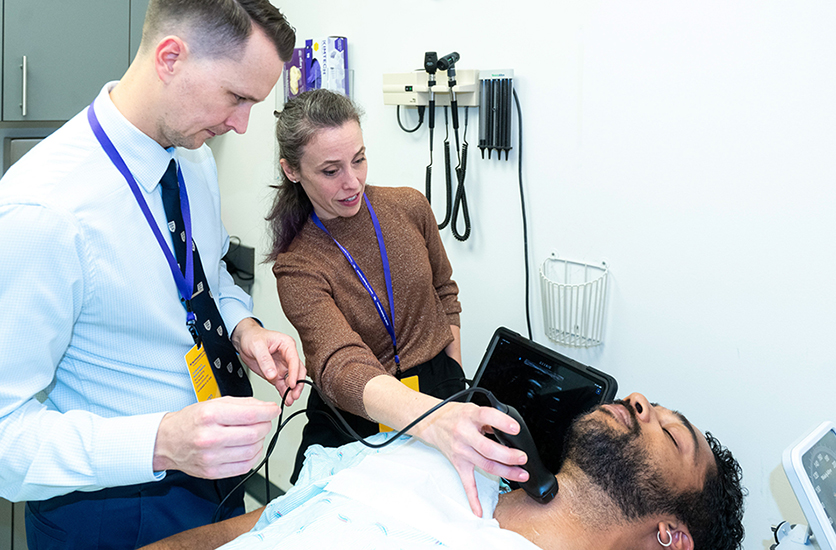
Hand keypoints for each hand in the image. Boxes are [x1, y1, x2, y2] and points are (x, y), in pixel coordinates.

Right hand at [153, 397, 278, 477]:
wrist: (167, 442)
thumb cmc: (191, 422)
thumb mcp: (214, 403)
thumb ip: (243, 403)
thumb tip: (266, 407)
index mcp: (210, 415)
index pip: (251, 414)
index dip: (269, 412)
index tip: (274, 410)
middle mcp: (210, 437)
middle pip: (255, 433)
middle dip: (265, 425)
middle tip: (264, 421)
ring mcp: (211, 457)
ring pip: (253, 450)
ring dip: (260, 441)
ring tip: (253, 434)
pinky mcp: (213, 472)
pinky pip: (245, 466)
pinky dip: (252, 456)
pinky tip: (247, 448)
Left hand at [231, 318, 305, 404]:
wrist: (243, 340)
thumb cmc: (252, 337)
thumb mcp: (257, 346)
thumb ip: (265, 360)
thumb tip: (272, 374)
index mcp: (287, 345)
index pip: (294, 360)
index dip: (295, 373)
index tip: (293, 384)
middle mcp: (287, 356)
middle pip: (298, 371)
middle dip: (297, 384)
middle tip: (294, 395)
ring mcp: (283, 366)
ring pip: (292, 380)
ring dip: (292, 390)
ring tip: (289, 400)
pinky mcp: (276, 374)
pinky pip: (283, 385)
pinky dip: (284, 392)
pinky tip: (285, 399)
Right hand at [415, 401, 529, 516]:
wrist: (433, 423)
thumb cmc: (455, 415)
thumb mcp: (473, 408)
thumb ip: (491, 418)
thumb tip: (510, 431)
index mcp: (469, 416)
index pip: (486, 416)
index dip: (501, 422)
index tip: (515, 428)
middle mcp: (464, 434)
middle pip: (487, 448)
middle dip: (508, 455)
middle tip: (522, 458)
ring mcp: (461, 451)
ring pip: (485, 465)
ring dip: (505, 472)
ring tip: (521, 474)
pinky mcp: (459, 464)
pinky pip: (467, 483)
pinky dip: (473, 499)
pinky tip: (480, 510)